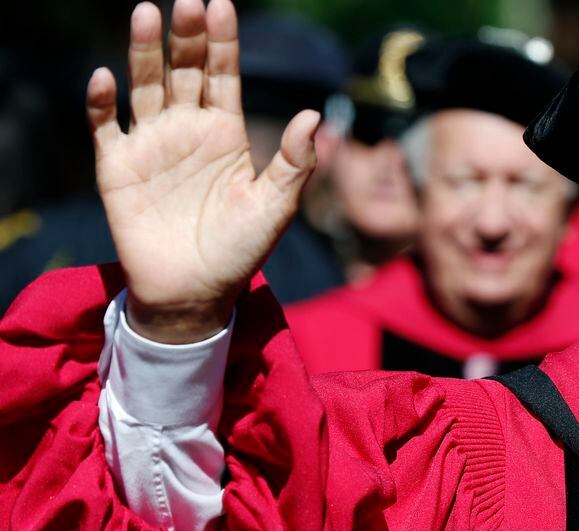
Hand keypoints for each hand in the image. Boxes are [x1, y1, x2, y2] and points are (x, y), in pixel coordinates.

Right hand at [88, 0, 319, 342]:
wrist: (195, 293)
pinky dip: (102, 102)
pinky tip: (106, 79)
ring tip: (146, 15)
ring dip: (142, 53)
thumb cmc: (240, 251)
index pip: (223, 76)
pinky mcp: (117, 168)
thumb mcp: (275, 207)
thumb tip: (314, 115)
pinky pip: (105, 127)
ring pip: (144, 87)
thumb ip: (293, 162)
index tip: (220, 6)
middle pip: (184, 71)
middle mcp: (187, 130)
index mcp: (225, 133)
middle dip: (185, 37)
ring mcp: (151, 145)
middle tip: (185, 4)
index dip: (222, 42)